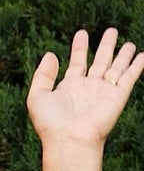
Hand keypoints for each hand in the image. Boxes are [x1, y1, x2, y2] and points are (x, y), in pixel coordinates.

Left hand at [28, 28, 142, 150]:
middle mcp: (88, 88)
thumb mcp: (37, 97)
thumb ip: (42, 75)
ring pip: (116, 67)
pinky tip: (142, 55)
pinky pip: (130, 76)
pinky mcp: (118, 95)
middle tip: (111, 31)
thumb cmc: (51, 123)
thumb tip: (50, 54)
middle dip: (105, 46)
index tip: (82, 33)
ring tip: (128, 43)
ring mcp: (104, 91)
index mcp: (69, 87)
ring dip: (122, 55)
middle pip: (99, 61)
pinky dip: (137, 65)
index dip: (79, 48)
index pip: (77, 62)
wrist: (70, 140)